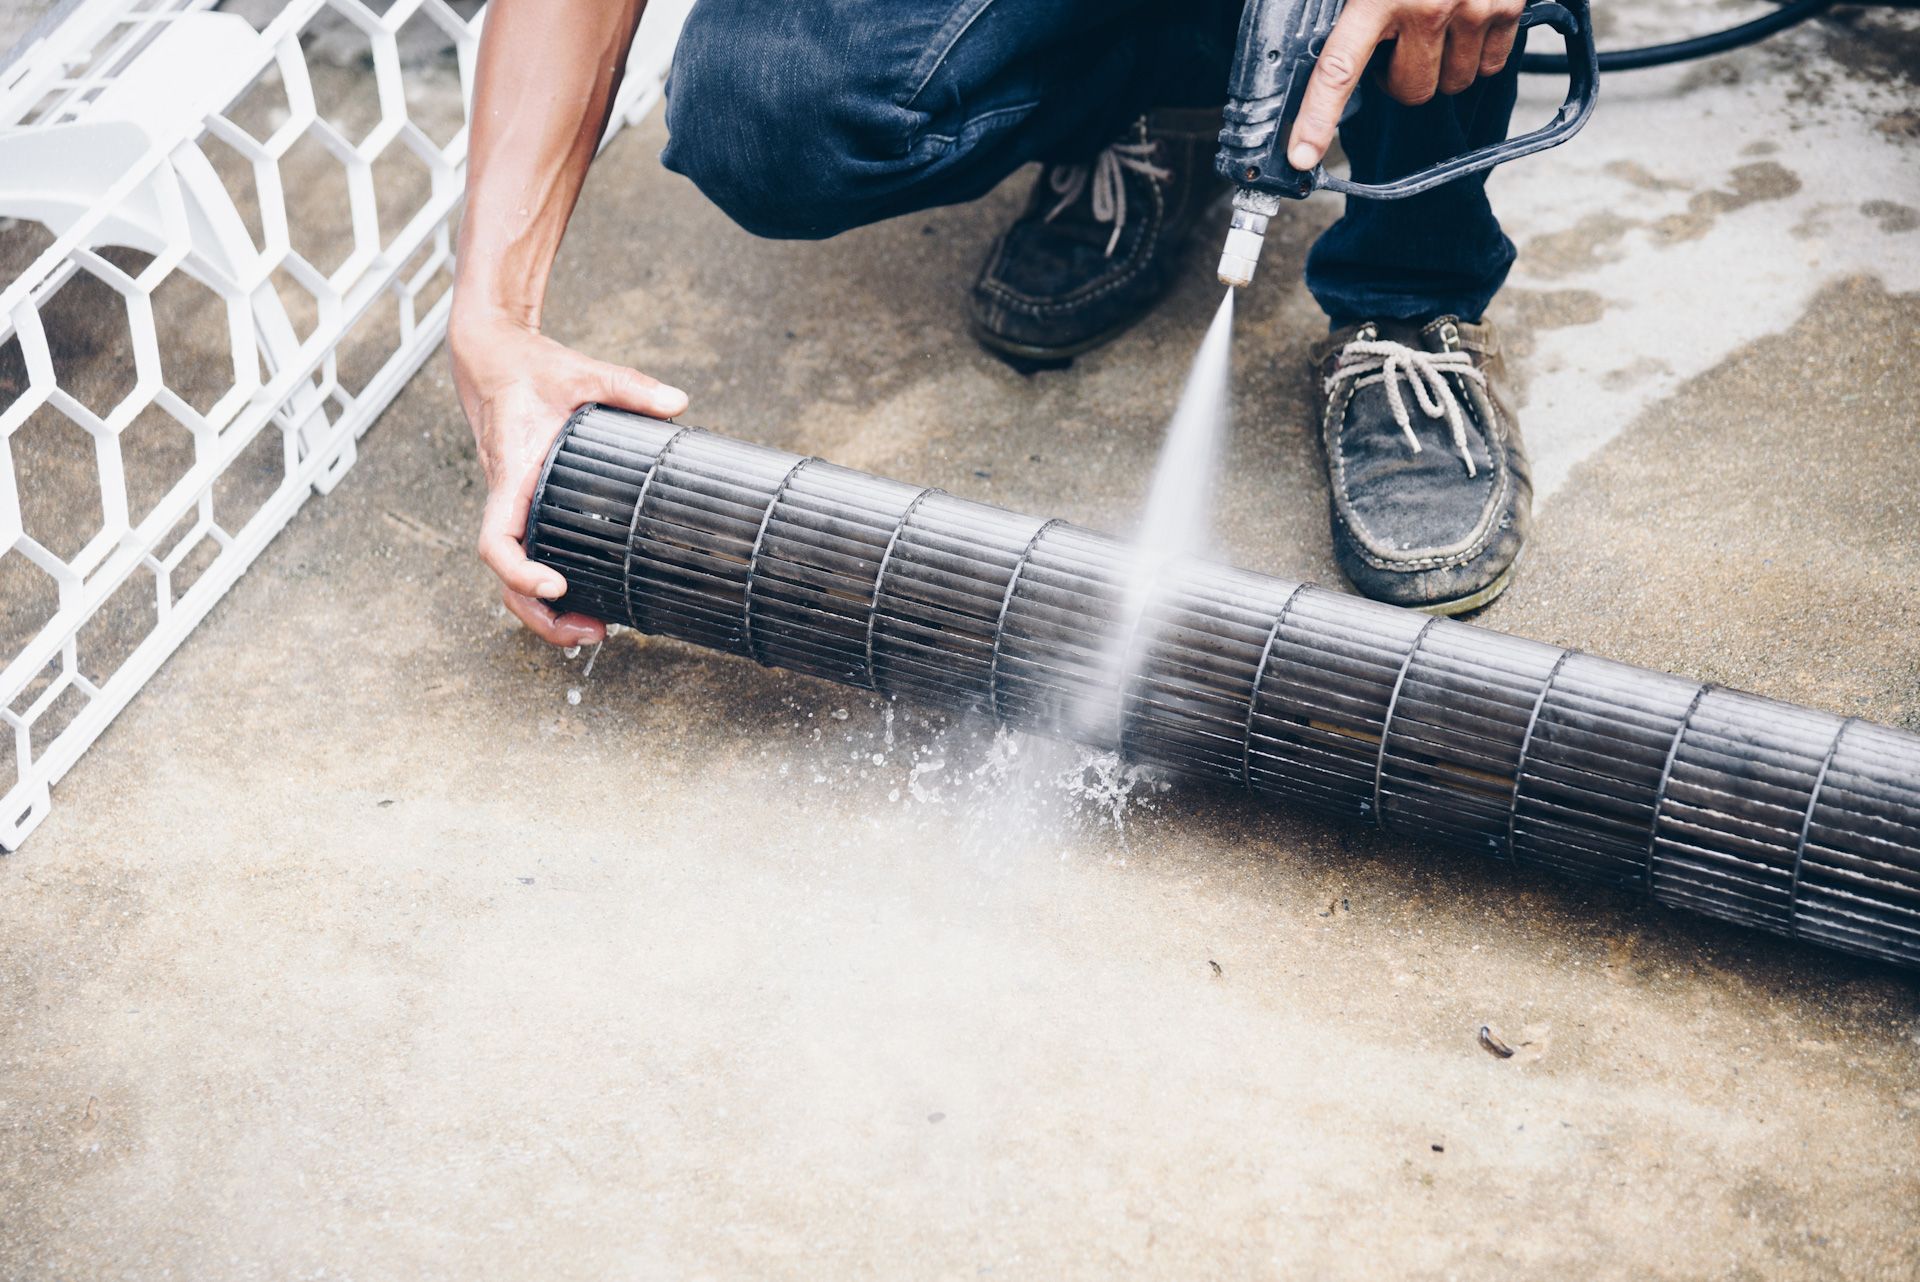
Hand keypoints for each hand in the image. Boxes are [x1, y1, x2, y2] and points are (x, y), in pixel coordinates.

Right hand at [449, 312, 687, 646]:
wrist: (493, 358)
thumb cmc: (527, 368)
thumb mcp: (582, 372)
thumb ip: (628, 385)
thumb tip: (677, 402)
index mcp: (512, 474)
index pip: (498, 541)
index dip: (520, 573)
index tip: (556, 587)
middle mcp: (508, 500)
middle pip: (506, 578)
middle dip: (540, 615)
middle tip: (592, 633)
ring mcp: (515, 507)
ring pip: (516, 575)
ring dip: (545, 612)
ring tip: (594, 631)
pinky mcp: (526, 506)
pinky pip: (530, 555)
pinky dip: (549, 587)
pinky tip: (585, 597)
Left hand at [1287, 0, 1525, 169]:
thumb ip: (1346, 1)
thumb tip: (1322, 32)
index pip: (1338, 70)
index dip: (1317, 117)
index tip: (1302, 155)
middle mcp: (1429, 6)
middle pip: (1410, 92)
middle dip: (1402, 79)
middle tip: (1399, 45)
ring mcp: (1475, 7)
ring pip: (1454, 83)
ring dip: (1441, 66)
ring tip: (1435, 25)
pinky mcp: (1511, 4)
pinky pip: (1491, 62)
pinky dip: (1477, 51)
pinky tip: (1466, 18)